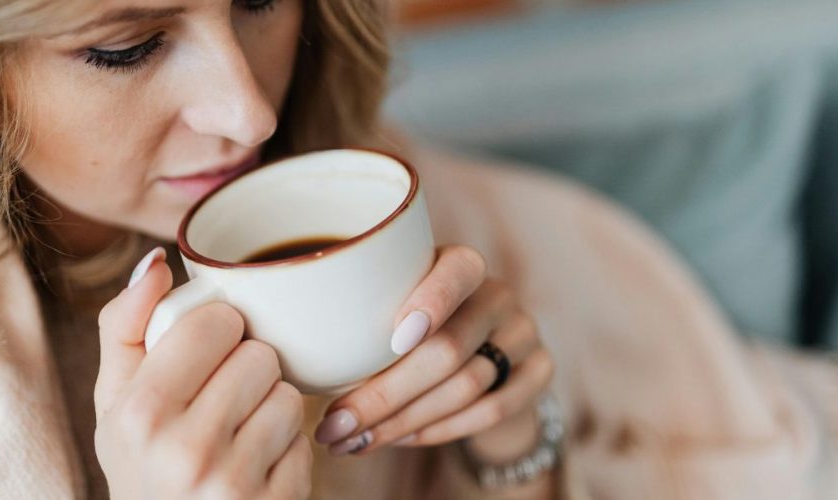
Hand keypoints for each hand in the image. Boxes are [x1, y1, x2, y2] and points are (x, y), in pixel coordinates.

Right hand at [94, 248, 311, 499]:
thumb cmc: (143, 465)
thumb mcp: (114, 403)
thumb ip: (125, 327)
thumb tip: (156, 262)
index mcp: (139, 412)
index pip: (214, 322)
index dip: (218, 332)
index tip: (206, 354)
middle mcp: (185, 449)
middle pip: (260, 355)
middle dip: (246, 371)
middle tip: (221, 400)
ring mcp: (233, 482)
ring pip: (289, 395)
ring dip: (271, 409)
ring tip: (238, 434)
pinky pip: (306, 442)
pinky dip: (286, 450)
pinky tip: (255, 467)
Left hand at [313, 245, 553, 455]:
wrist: (487, 358)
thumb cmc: (415, 328)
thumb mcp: (394, 306)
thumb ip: (362, 313)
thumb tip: (297, 346)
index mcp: (461, 264)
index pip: (457, 271)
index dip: (430, 301)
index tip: (393, 339)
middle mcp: (498, 293)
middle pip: (447, 348)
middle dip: (384, 394)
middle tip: (335, 426)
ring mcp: (523, 333)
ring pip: (466, 386)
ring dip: (403, 422)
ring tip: (353, 441)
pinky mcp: (540, 372)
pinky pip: (490, 411)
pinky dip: (438, 431)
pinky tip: (399, 440)